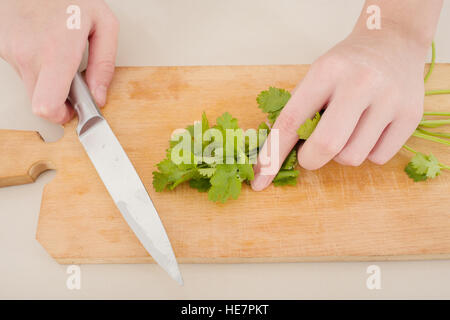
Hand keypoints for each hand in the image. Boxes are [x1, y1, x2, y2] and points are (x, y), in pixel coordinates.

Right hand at [0, 0, 118, 123]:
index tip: (72, 110)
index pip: (47, 106)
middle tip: (71, 83)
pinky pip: (22, 68)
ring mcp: (11, 51)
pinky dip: (36, 64)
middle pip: (39, 102)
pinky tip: (44, 45)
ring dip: (47, 79)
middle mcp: (29, 55)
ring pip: (31, 84)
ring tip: (58, 53)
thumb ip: (105, 64)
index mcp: (56, 52)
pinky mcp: (3, 46)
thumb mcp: (103, 22)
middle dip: (58, 100)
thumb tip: (99, 94)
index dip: (60, 116)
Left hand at [252, 25, 430, 190]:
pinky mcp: (412, 116)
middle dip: (310, 160)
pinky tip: (369, 129)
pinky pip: (377, 159)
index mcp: (326, 71)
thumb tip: (272, 155)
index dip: (272, 156)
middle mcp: (360, 83)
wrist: (393, 41)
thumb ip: (296, 111)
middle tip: (310, 153)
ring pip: (351, 158)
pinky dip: (366, 152)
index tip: (260, 180)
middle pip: (325, 147)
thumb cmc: (345, 65)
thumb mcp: (316, 76)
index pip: (291, 122)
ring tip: (347, 130)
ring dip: (340, 154)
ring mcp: (389, 100)